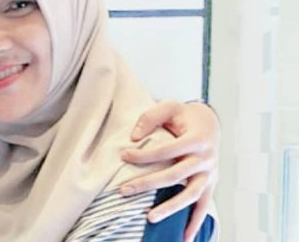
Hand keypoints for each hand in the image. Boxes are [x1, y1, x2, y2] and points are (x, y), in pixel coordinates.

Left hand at [119, 100, 218, 241]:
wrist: (210, 123)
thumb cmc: (185, 116)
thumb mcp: (169, 107)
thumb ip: (150, 118)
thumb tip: (133, 137)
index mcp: (197, 139)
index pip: (167, 151)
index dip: (145, 155)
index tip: (123, 156)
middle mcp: (207, 159)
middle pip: (175, 175)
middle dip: (148, 183)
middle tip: (124, 190)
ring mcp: (210, 174)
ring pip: (190, 195)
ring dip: (170, 208)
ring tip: (149, 218)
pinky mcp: (210, 184)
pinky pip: (203, 206)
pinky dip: (195, 223)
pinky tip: (184, 237)